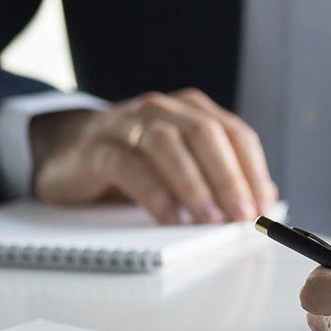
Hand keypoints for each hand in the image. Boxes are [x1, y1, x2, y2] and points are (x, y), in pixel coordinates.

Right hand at [31, 88, 278, 223]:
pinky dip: (154, 193)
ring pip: (168, 145)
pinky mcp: (98, 147)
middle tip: (241, 216)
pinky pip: (129, 165)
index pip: (236, 134)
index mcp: (193, 110)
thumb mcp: (181, 163)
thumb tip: (264, 199)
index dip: (254, 171)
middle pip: (207, 135)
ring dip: (194, 185)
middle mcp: (163, 109)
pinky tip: (168, 218)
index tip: (264, 208)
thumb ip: (220, 174)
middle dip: (229, 178)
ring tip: (209, 220)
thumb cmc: (134, 160)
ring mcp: (128, 124)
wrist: (66, 149)